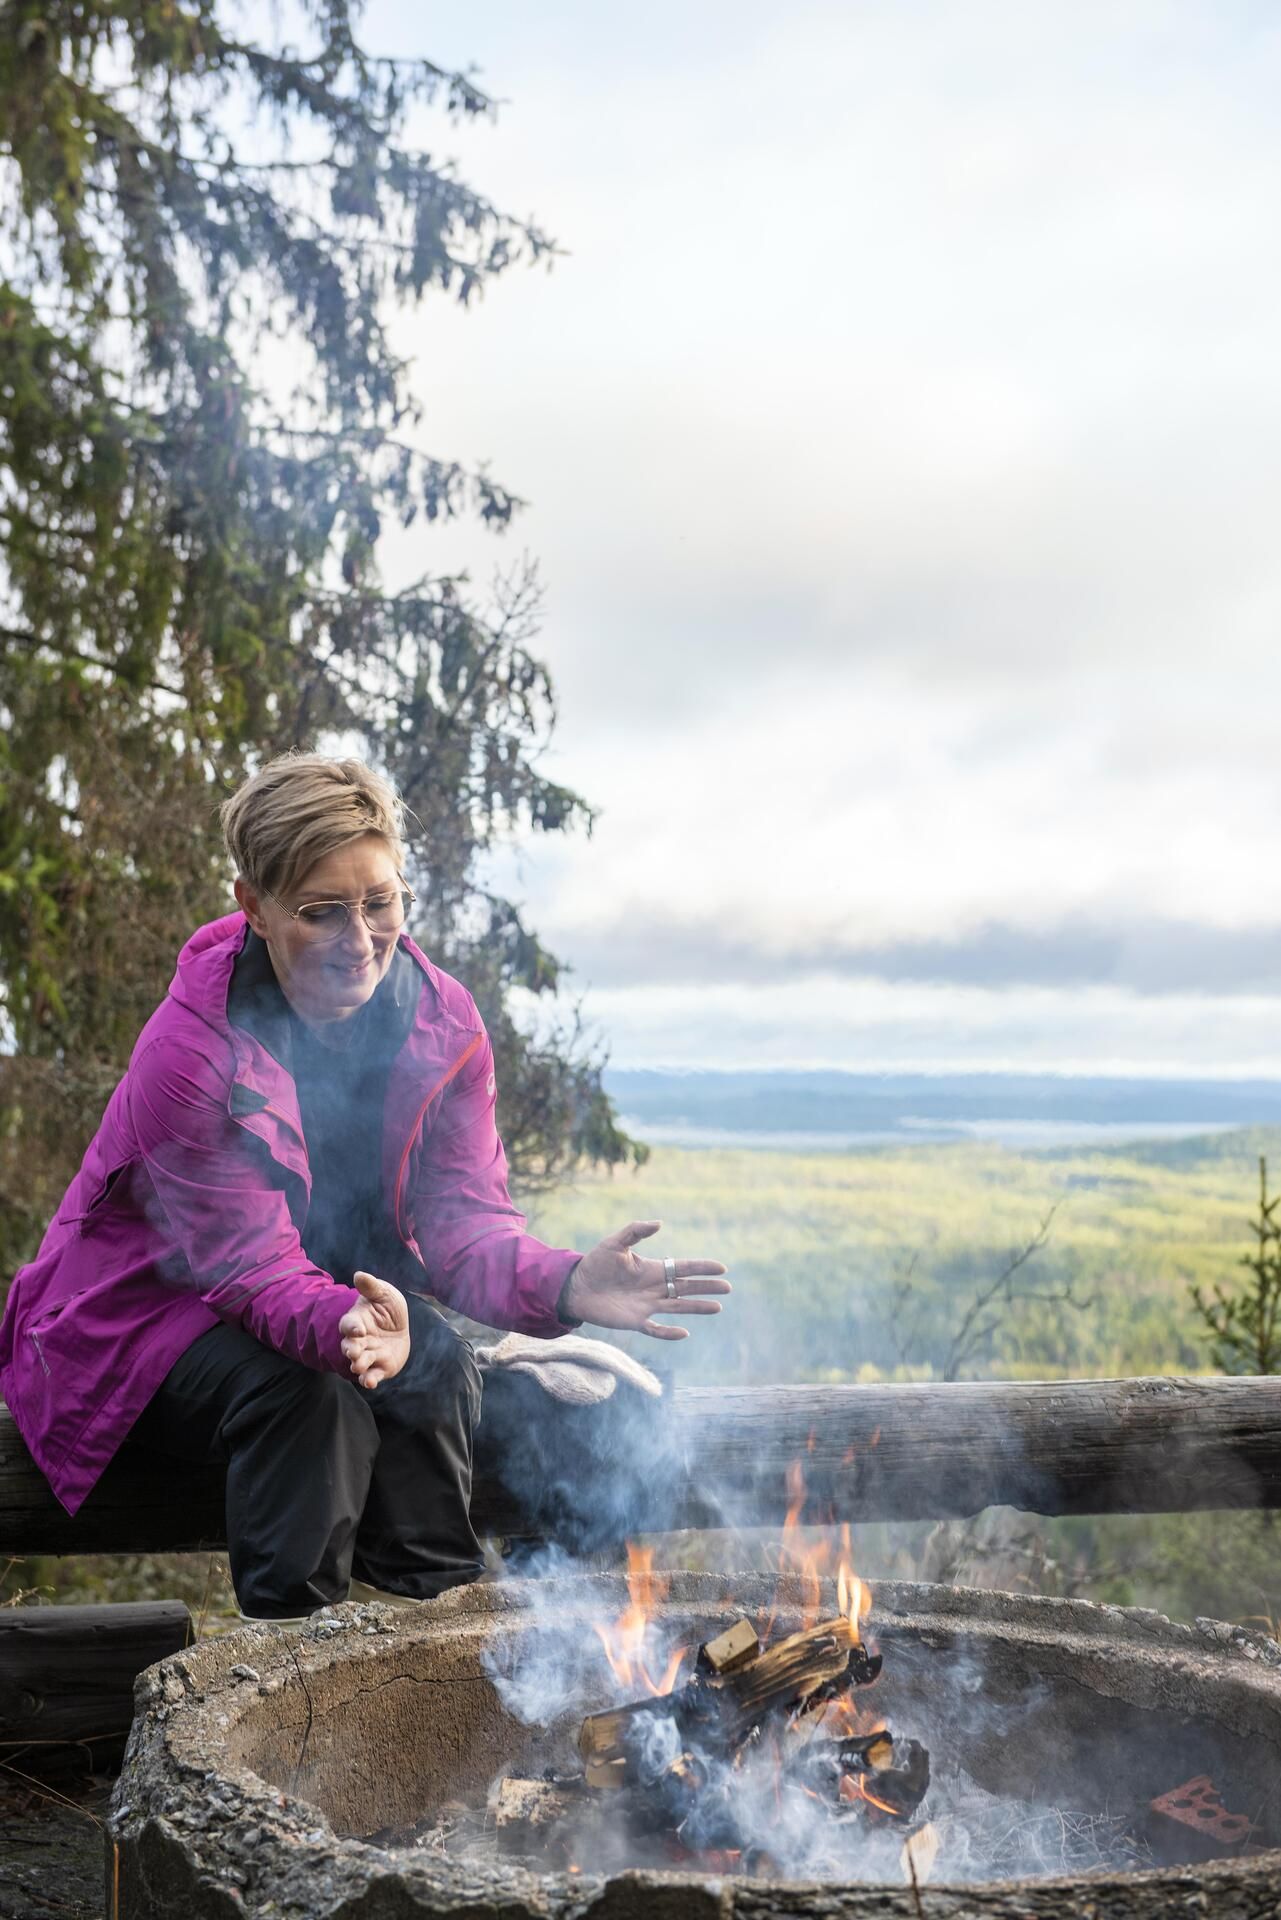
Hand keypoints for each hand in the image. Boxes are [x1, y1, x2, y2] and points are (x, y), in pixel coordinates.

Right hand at [339, 1269, 409, 1387]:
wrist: (398, 1326)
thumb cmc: (387, 1307)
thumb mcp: (384, 1294)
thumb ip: (371, 1287)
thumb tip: (359, 1274)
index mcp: (358, 1321)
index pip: (348, 1324)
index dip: (351, 1327)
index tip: (357, 1329)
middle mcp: (360, 1341)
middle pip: (349, 1347)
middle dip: (351, 1350)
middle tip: (353, 1352)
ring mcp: (369, 1355)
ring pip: (359, 1362)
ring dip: (358, 1365)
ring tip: (359, 1366)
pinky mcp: (379, 1367)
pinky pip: (372, 1375)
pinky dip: (369, 1380)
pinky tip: (370, 1383)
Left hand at [561, 1220, 729, 1341]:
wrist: (576, 1287)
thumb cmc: (595, 1263)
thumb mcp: (614, 1243)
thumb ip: (636, 1231)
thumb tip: (659, 1223)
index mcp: (652, 1269)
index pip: (683, 1268)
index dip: (702, 1268)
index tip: (721, 1268)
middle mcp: (654, 1288)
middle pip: (686, 1288)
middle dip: (707, 1287)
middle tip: (728, 1287)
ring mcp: (646, 1306)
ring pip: (678, 1307)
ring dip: (697, 1307)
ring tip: (718, 1307)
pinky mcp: (635, 1321)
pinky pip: (656, 1329)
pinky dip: (669, 1332)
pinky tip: (684, 1333)